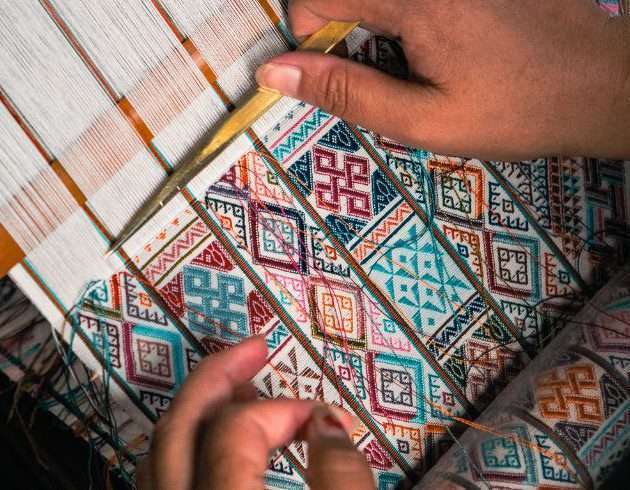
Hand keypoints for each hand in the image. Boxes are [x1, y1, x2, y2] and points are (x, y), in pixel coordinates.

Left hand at [136, 336, 374, 488]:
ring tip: (235, 386)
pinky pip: (161, 475)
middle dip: (220, 374)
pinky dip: (187, 442)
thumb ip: (341, 479)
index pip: (241, 430)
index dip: (288, 410)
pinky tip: (213, 439)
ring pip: (163, 448)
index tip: (327, 417)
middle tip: (252, 348)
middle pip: (182, 422)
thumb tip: (329, 425)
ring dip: (200, 406)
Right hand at [256, 0, 629, 159]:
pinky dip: (406, 21)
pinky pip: (407, 0)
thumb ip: (347, 93)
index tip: (348, 82)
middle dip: (348, 37)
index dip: (314, 48)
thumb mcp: (425, 119)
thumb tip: (275, 73)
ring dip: (378, 29)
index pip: (313, 1)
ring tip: (427, 64)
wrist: (603, 84)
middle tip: (394, 76)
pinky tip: (446, 45)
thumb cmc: (516, 110)